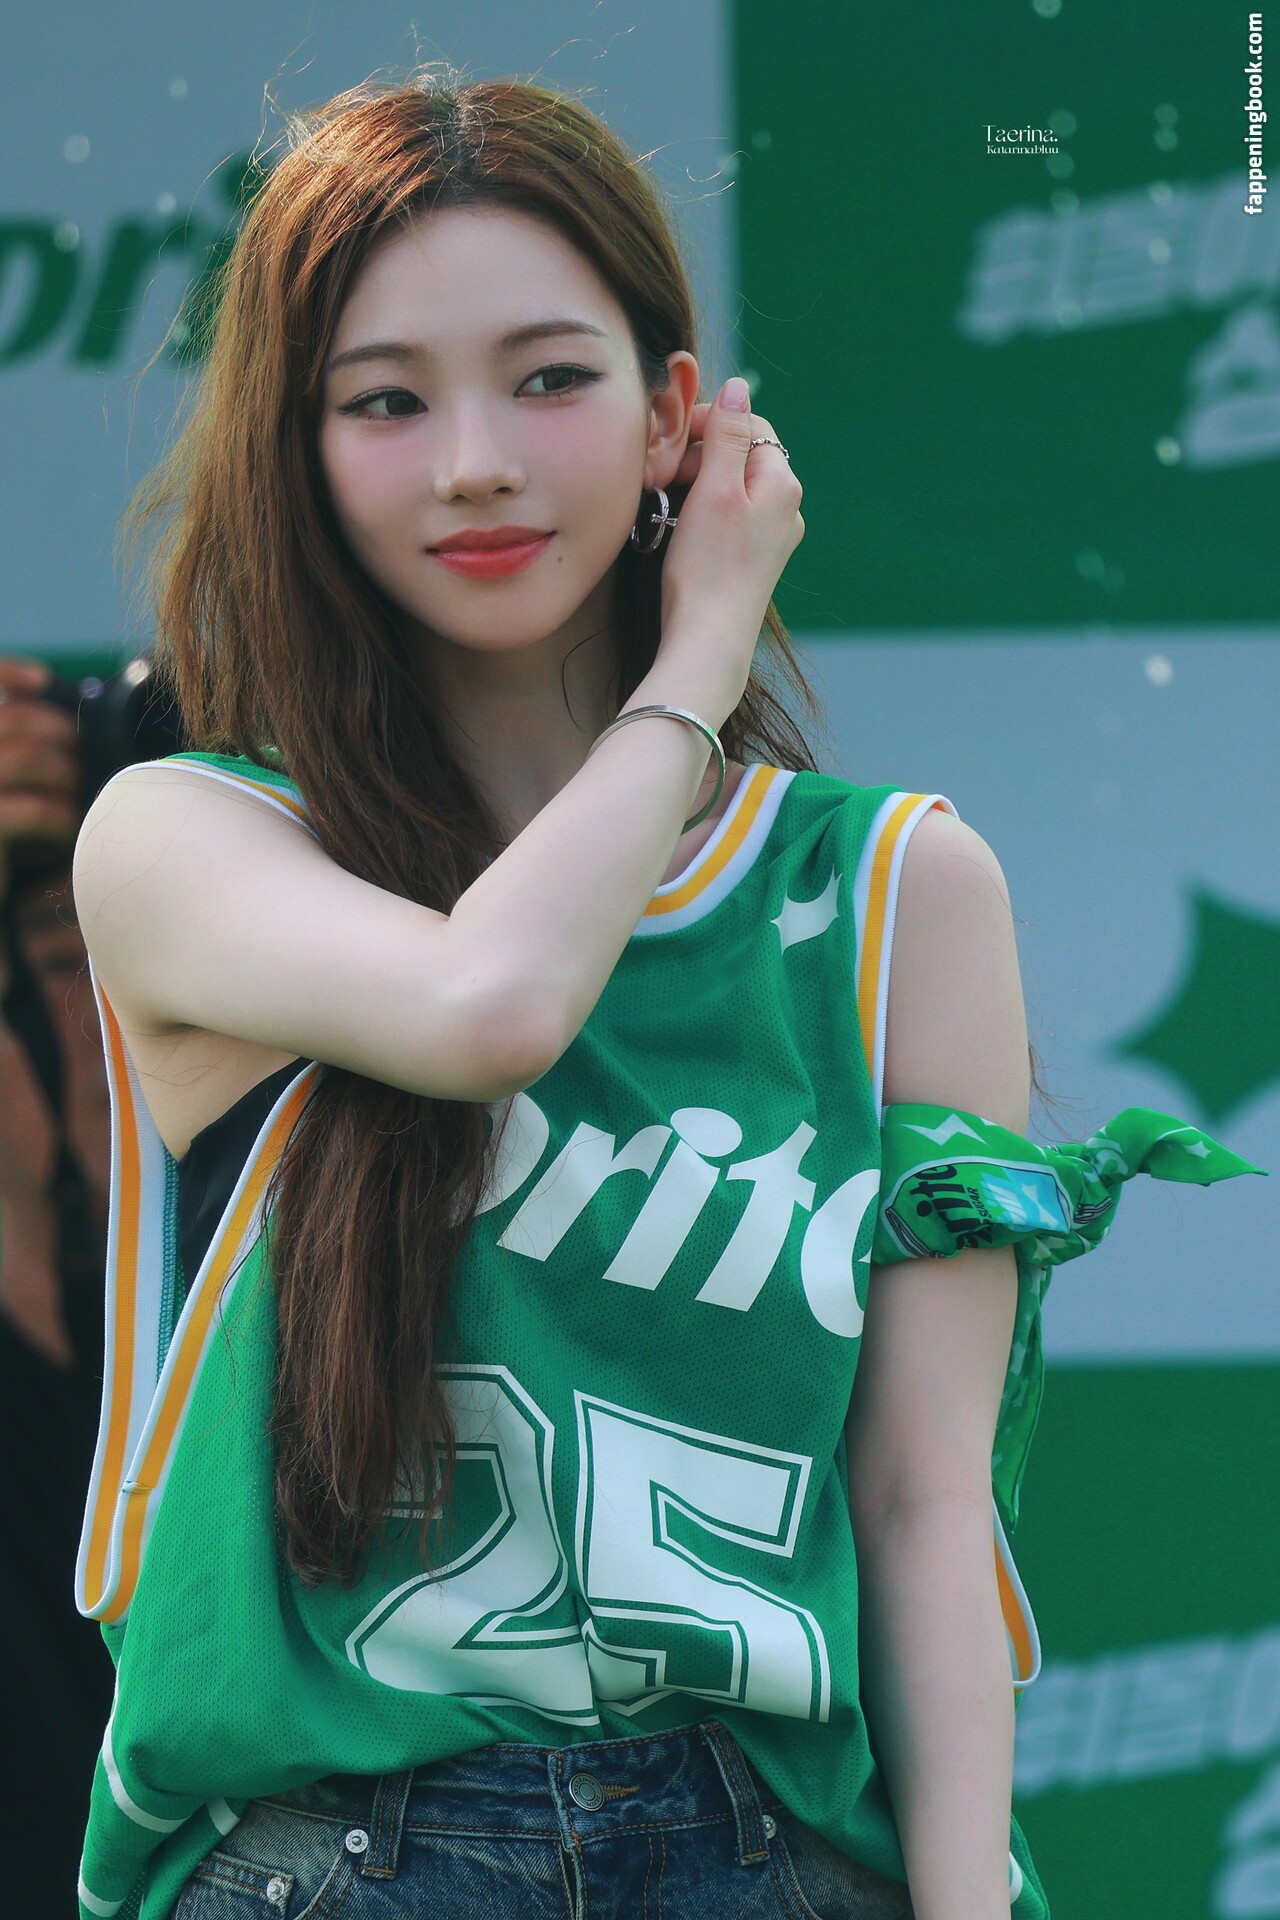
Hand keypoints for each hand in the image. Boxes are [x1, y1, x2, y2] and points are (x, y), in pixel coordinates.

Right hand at [0, 657, 81, 892]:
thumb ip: (6, 743)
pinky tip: (68, 825)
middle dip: (56, 727)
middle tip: (79, 747)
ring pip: (27, 757)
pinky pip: (32, 810)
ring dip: (65, 769)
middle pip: (12, 718)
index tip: (43, 680)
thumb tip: (41, 700)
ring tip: (77, 786)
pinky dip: (60, 813)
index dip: (5, 670)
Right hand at [654, 378, 803, 683]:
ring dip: (694, 486)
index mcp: (782, 483)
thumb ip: (728, 434)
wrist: (708, 640)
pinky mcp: (752, 561)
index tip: (669, 440)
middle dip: (697, 457)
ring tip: (664, 505)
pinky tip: (678, 530)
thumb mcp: (714, 488)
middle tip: (661, 477)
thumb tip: (737, 387)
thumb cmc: (708, 568)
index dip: (707, 423)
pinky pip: (727, 519)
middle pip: (739, 456)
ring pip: (730, 488)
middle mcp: (786, 508)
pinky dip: (700, 514)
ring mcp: (771, 537)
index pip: (749, 425)